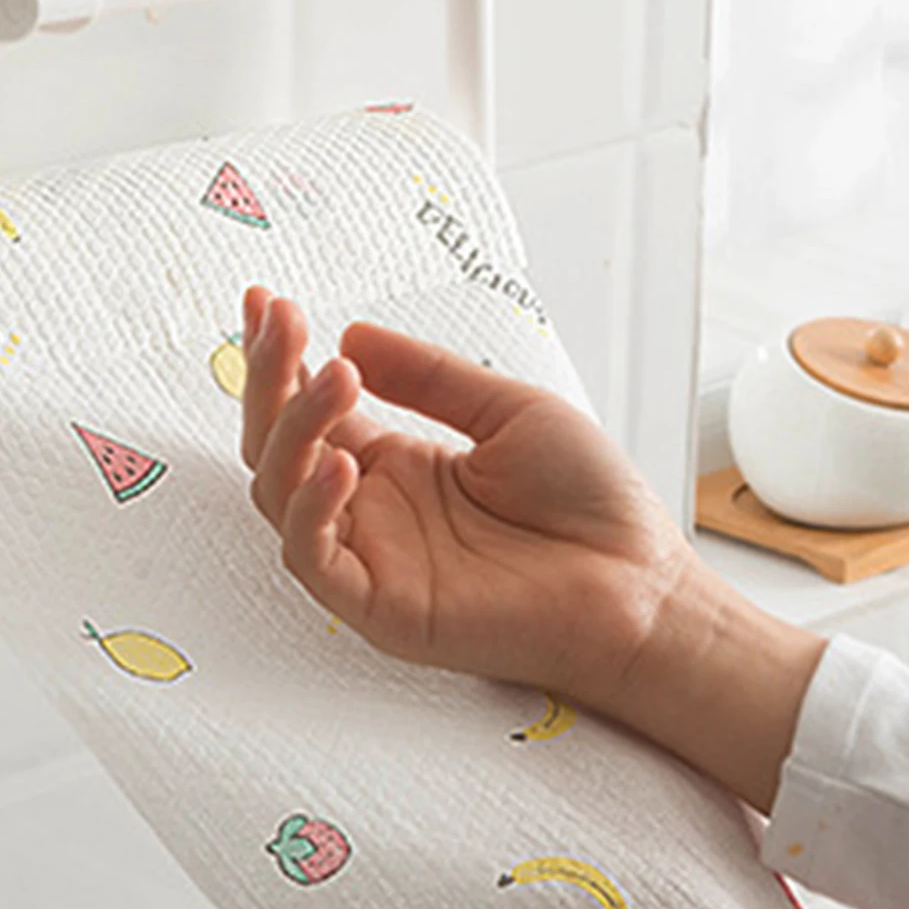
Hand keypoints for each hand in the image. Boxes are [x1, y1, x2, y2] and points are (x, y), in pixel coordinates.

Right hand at [238, 287, 826, 812]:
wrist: (641, 587)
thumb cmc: (591, 510)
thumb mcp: (509, 412)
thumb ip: (429, 378)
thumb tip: (353, 336)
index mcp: (399, 470)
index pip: (312, 411)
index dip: (282, 358)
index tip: (267, 301)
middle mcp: (375, 514)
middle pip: (279, 446)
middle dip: (270, 380)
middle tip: (278, 322)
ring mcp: (372, 560)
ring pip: (282, 495)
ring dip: (293, 429)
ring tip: (335, 377)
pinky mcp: (379, 608)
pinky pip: (314, 558)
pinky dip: (311, 508)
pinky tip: (342, 460)